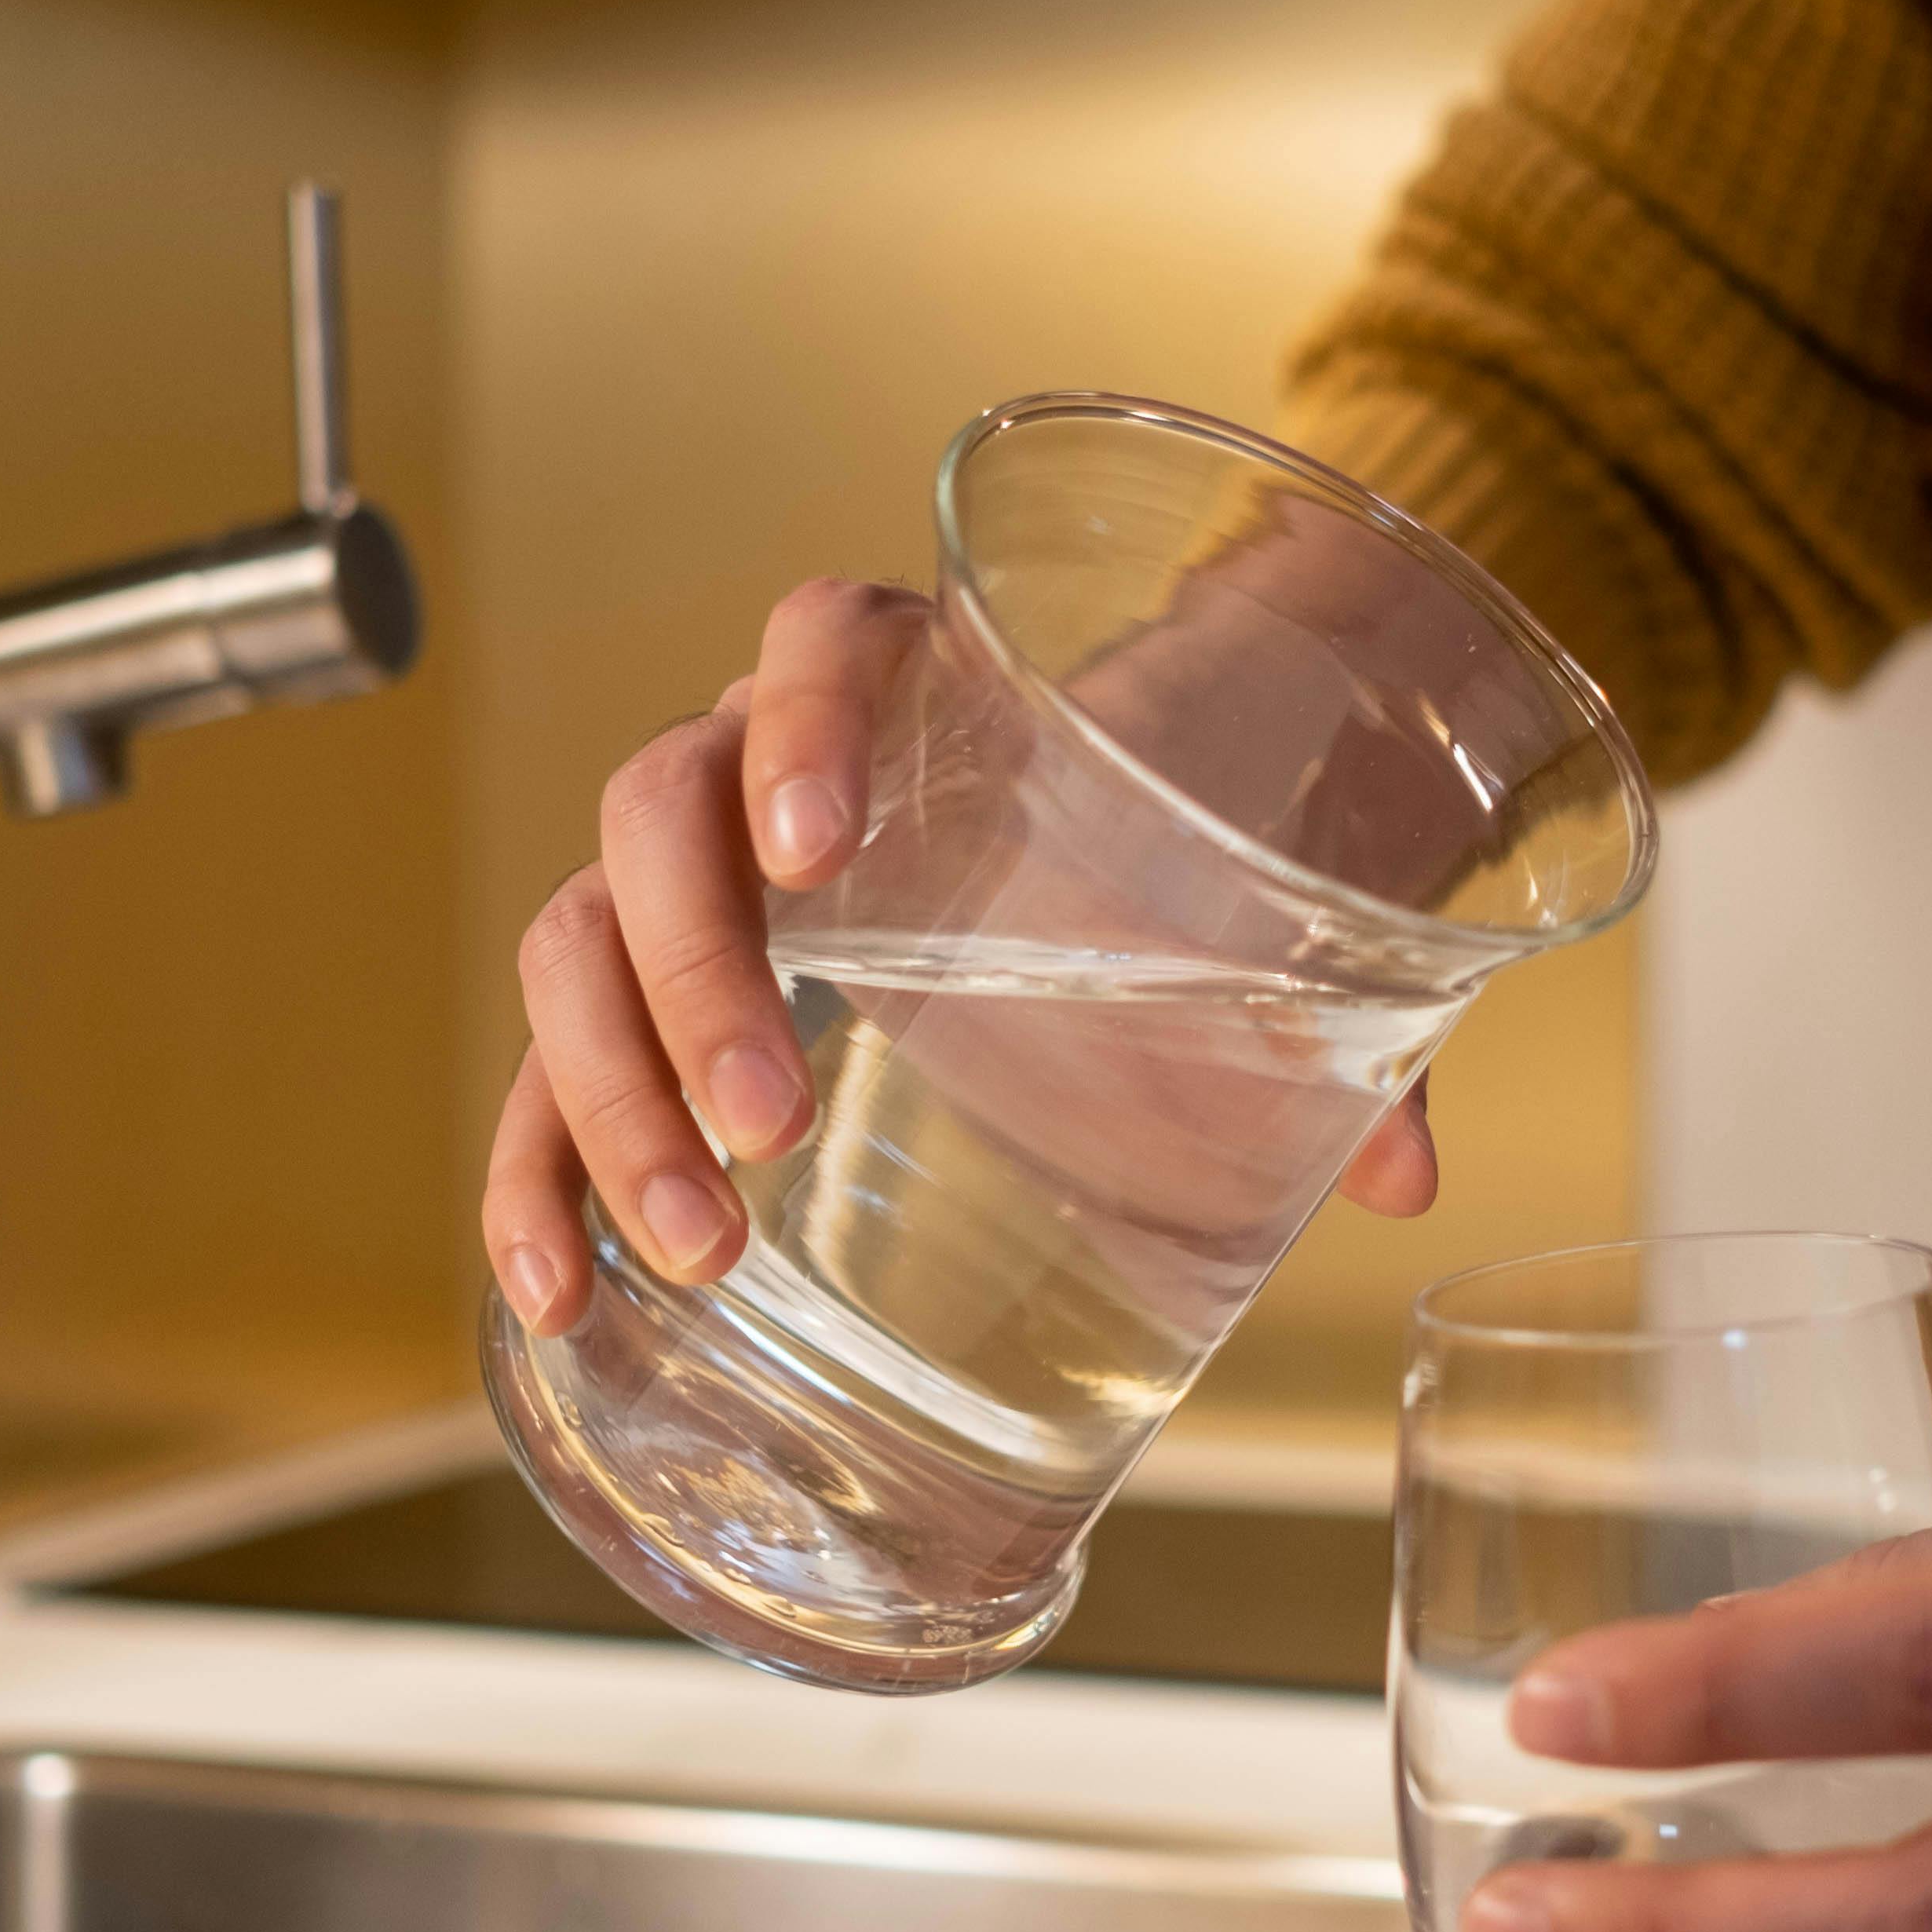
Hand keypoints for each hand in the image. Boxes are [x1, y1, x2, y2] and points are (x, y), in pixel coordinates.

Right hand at [485, 578, 1438, 1331]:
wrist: (1108, 867)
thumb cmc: (1156, 863)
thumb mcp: (1237, 913)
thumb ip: (1329, 1018)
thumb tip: (1400, 1171)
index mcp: (905, 682)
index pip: (818, 642)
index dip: (803, 727)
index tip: (818, 857)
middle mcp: (756, 760)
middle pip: (657, 813)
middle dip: (694, 975)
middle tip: (772, 1124)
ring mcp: (683, 885)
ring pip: (576, 944)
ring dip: (611, 1096)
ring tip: (698, 1237)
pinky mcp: (649, 1015)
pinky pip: (545, 1077)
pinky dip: (531, 1178)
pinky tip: (552, 1289)